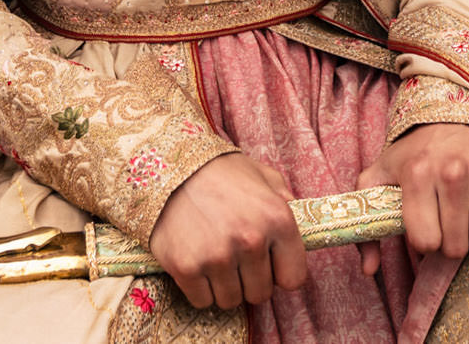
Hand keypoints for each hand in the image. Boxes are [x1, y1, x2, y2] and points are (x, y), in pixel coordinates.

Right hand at [148, 152, 308, 310]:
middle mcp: (251, 240)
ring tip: (214, 256)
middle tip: (235, 257)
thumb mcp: (261, 175)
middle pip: (260, 294)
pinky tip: (196, 262)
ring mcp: (218, 256)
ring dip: (224, 285)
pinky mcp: (187, 268)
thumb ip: (284, 200)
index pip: (294, 278)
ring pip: (231, 300)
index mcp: (278, 219)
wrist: (167, 167)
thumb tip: (301, 227)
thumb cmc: (219, 172)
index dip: (280, 272)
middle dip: (249, 280)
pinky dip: (199, 288)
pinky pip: (203, 301)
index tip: (268, 264)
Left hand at [355, 123, 468, 277]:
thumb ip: (369, 223)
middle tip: (446, 223)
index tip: (425, 226)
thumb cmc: (415, 151)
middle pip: (456, 247)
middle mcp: (452, 171)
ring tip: (464, 213)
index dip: (424, 241)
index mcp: (417, 175)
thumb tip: (368, 270)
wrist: (455, 112)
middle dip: (449, 243)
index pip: (426, 243)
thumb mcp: (381, 175)